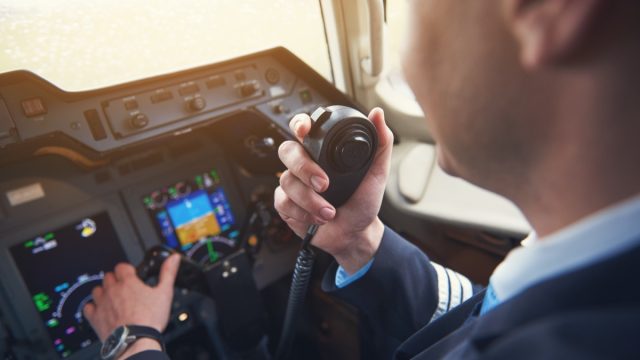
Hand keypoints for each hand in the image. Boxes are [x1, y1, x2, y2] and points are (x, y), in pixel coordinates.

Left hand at [83, 254, 180, 356]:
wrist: (135, 340)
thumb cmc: (149, 319)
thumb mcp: (165, 293)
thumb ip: (168, 273)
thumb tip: (173, 258)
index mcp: (128, 282)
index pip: (122, 266)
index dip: (128, 269)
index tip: (132, 275)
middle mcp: (112, 290)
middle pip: (108, 276)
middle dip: (116, 280)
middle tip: (125, 288)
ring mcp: (102, 303)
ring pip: (97, 289)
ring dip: (104, 291)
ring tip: (113, 298)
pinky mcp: (95, 317)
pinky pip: (87, 307)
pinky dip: (93, 307)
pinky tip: (101, 310)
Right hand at [274, 108, 392, 272]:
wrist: (355, 234)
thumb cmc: (363, 203)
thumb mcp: (377, 173)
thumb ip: (381, 142)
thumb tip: (378, 114)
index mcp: (323, 152)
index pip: (303, 129)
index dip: (300, 124)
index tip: (305, 131)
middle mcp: (305, 165)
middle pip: (287, 151)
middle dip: (304, 168)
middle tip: (324, 185)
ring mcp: (294, 184)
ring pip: (286, 181)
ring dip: (310, 200)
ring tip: (329, 212)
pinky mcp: (286, 204)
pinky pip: (282, 201)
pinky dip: (302, 213)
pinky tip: (317, 218)